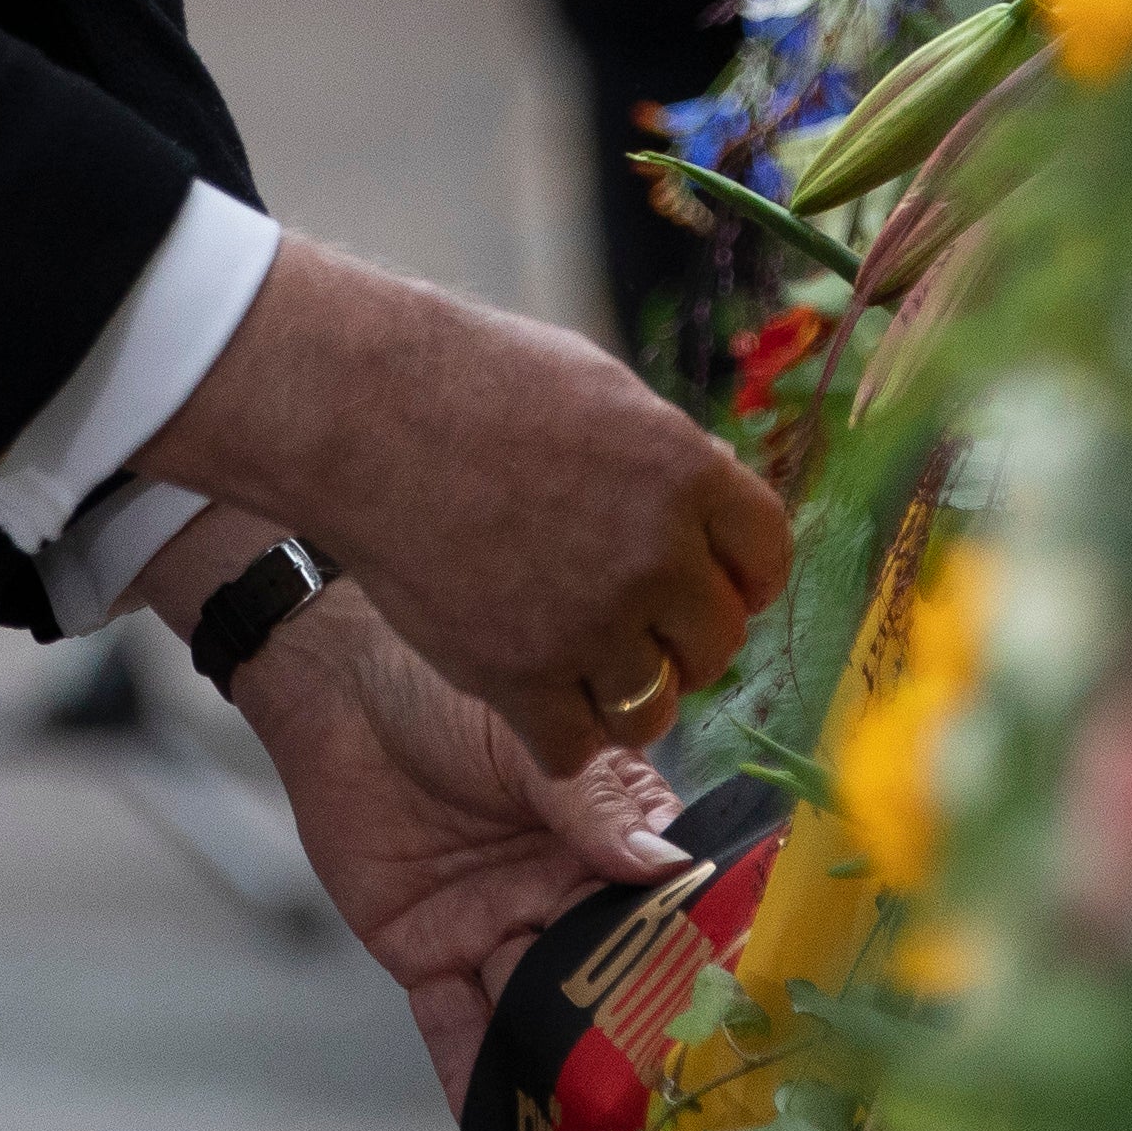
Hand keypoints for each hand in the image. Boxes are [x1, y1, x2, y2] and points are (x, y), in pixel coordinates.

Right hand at [137, 243, 790, 772]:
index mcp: (687, 474)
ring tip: (579, 660)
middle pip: (716, 645)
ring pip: (653, 711)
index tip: (698, 578)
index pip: (767, 563)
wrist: (364, 409)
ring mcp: (588, 622)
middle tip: (625, 619)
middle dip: (678, 638)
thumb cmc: (478, 382)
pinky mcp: (519, 675)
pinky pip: (577, 748)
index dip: (735, 575)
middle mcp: (654, 556)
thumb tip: (717, 517)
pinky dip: (557, 730)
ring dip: (624, 694)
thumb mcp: (606, 395)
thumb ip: (672, 467)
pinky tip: (529, 689)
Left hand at [140, 518, 687, 1109]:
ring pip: (538, 1006)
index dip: (688, 947)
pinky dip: (474, 1075)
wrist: (337, 687)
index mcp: (607, 835)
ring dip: (559, 1055)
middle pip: (605, 970)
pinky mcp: (430, 955)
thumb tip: (667, 861)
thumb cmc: (446, 690)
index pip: (660, 903)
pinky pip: (455, 1025)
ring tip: (589, 1110)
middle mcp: (562, 893)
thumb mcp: (531, 739)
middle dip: (629, 1021)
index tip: (722, 994)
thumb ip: (593, 804)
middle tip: (658, 1074)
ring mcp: (498, 927)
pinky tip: (500, 1119)